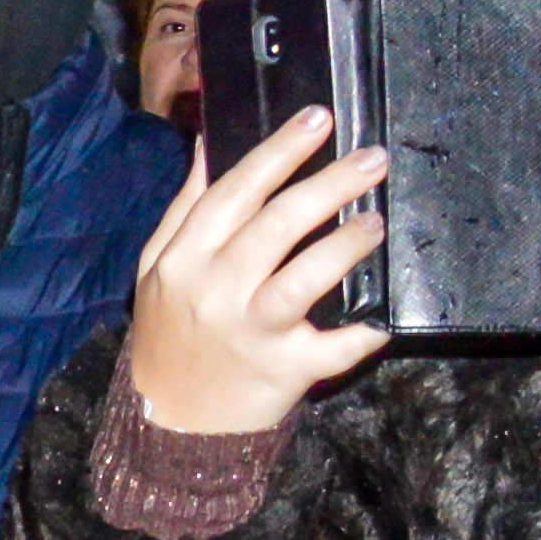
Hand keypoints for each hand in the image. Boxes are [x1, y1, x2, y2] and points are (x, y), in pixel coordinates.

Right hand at [116, 105, 394, 439]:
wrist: (169, 421)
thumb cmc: (172, 334)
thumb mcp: (158, 267)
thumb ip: (186, 206)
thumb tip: (208, 141)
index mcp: (184, 259)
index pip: (234, 191)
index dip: (278, 151)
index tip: (318, 119)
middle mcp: (215, 290)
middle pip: (275, 225)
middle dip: (328, 185)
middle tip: (372, 159)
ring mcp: (249, 331)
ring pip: (301, 279)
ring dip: (343, 245)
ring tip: (374, 220)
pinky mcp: (282, 369)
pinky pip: (328, 350)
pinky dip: (356, 338)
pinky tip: (381, 322)